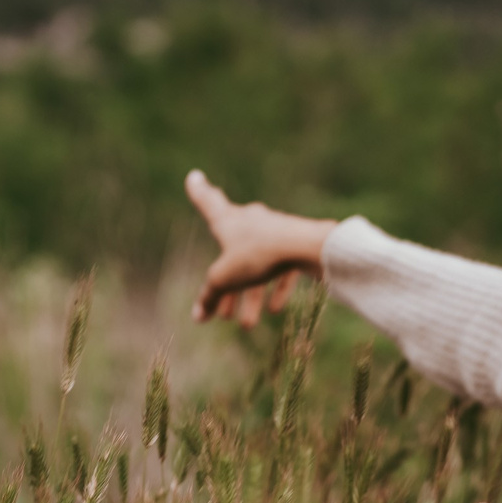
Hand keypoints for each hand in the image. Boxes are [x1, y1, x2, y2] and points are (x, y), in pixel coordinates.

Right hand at [186, 169, 337, 325]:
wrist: (307, 248)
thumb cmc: (258, 255)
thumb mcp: (224, 279)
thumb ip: (209, 296)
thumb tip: (197, 317)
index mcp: (228, 219)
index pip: (208, 202)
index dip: (199, 191)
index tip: (194, 176)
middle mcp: (251, 220)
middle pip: (231, 252)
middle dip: (226, 285)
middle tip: (221, 313)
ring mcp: (275, 231)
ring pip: (256, 266)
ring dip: (250, 297)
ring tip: (247, 326)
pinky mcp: (295, 244)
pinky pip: (282, 269)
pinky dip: (276, 289)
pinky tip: (275, 310)